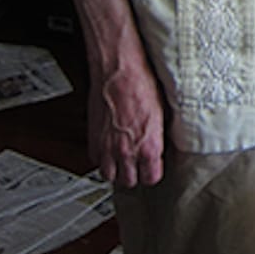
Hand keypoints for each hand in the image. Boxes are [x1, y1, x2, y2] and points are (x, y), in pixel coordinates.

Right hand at [88, 56, 167, 187]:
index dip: (152, 174)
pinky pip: (95, 160)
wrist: (118, 72)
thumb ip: (157, 136)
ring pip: (109, 176)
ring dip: (115, 170)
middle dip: (133, 175)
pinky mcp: (93, 139)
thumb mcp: (160, 113)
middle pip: (129, 181)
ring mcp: (108, 147)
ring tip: (120, 160)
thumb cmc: (141, 85)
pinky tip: (107, 149)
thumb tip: (160, 145)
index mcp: (149, 147)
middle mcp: (127, 152)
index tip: (152, 168)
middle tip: (135, 165)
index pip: (151, 178)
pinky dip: (100, 157)